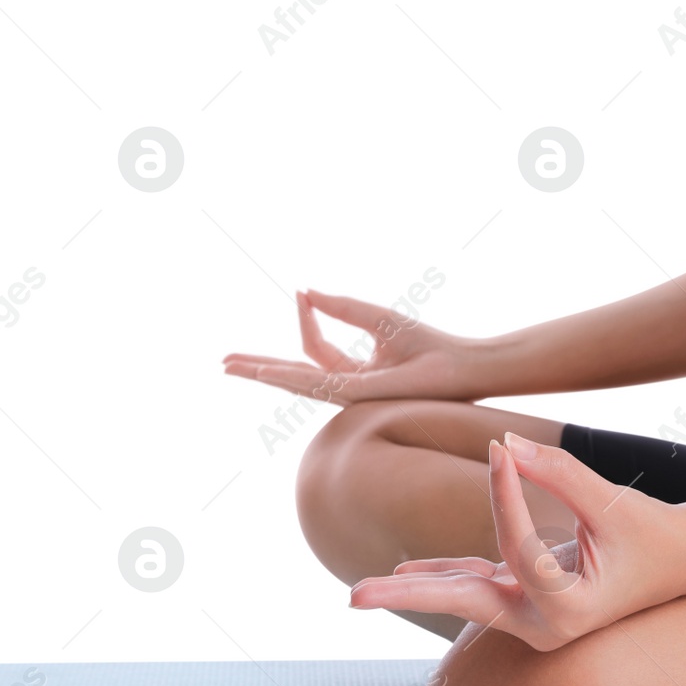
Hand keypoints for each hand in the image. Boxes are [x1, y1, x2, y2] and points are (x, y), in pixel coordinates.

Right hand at [223, 289, 484, 404]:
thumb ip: (342, 307)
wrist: (461, 366)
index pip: (313, 345)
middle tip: (224, 362)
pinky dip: (287, 375)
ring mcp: (348, 393)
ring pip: (295, 381)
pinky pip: (315, 382)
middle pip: (292, 374)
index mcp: (351, 370)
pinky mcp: (357, 393)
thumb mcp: (377, 319)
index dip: (304, 316)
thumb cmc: (428, 347)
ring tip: (230, 366)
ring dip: (261, 372)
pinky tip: (264, 371)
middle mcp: (345, 385)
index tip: (301, 293)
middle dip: (258, 367)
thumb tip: (306, 292)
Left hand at [348, 432, 685, 649]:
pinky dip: (443, 573)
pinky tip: (404, 569)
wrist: (682, 564)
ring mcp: (531, 617)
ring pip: (463, 596)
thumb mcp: (611, 504)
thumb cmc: (653, 535)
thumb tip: (504, 444)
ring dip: (412, 588)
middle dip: (405, 596)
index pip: (515, 547)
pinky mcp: (527, 598)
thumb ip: (557, 474)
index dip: (505, 494)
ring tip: (356, 594)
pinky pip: (477, 584)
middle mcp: (542, 625)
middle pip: (462, 603)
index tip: (502, 449)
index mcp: (568, 613)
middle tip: (350, 599)